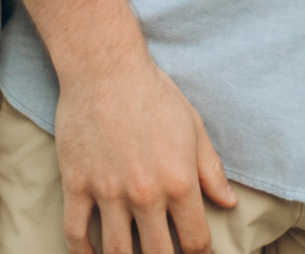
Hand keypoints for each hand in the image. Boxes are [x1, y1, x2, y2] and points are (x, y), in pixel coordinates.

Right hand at [54, 52, 237, 253]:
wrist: (105, 69)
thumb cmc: (154, 94)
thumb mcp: (194, 129)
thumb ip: (211, 171)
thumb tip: (228, 202)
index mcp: (180, 182)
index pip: (195, 241)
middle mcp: (146, 194)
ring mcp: (108, 192)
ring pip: (116, 252)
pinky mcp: (76, 184)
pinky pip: (75, 233)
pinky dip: (83, 253)